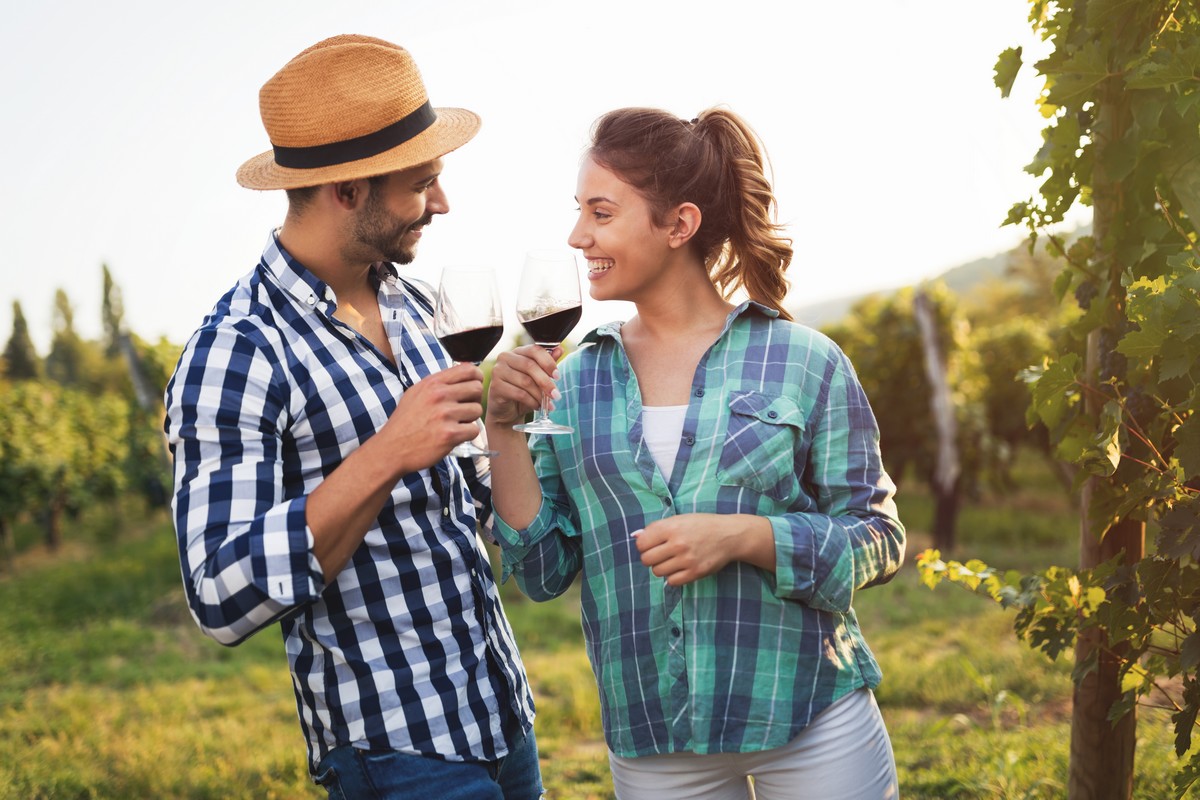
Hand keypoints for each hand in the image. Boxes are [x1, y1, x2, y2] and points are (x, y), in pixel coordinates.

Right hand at [383, 362, 483, 471]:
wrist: (391, 449)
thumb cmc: (405, 422)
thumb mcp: (417, 393)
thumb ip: (439, 382)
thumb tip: (465, 369)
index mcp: (432, 383)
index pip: (469, 370)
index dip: (476, 378)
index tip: (472, 388)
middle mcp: (439, 395)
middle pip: (477, 389)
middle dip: (474, 400)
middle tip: (463, 410)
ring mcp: (444, 415)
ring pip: (477, 410)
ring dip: (470, 419)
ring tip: (455, 424)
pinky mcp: (450, 434)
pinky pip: (474, 430)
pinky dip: (467, 435)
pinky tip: (454, 436)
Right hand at [486, 344, 563, 426]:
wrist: (507, 411)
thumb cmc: (523, 391)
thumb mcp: (537, 378)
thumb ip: (547, 363)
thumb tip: (559, 349)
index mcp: (517, 352)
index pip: (534, 350)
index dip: (548, 362)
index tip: (557, 376)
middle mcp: (505, 358)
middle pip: (530, 366)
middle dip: (546, 382)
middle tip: (556, 395)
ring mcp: (498, 371)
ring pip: (525, 381)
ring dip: (539, 395)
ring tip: (547, 404)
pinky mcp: (495, 386)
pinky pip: (519, 393)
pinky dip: (531, 402)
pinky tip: (536, 406)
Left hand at [634, 514, 775, 585]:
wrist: (729, 535)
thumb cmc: (701, 525)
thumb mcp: (679, 519)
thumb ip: (656, 528)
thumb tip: (635, 536)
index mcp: (671, 527)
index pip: (641, 544)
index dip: (644, 545)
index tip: (652, 545)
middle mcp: (677, 543)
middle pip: (647, 560)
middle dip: (650, 558)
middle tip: (661, 554)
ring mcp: (687, 559)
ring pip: (658, 572)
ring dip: (662, 567)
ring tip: (672, 560)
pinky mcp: (695, 572)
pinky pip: (672, 581)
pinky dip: (673, 577)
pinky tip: (680, 568)